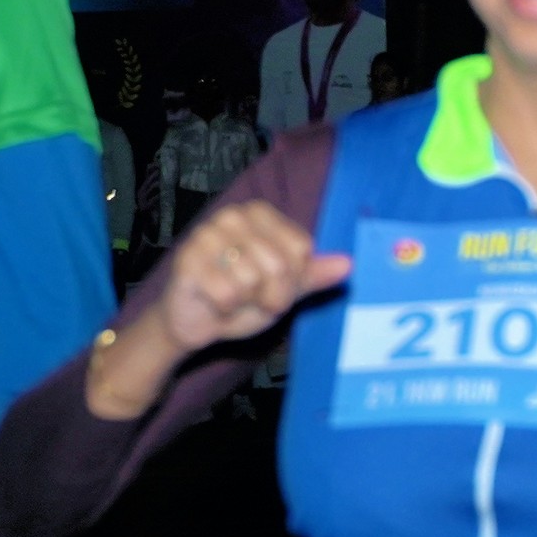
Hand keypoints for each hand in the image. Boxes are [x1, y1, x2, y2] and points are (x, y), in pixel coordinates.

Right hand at [88, 202, 350, 418]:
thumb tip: (348, 264)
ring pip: (251, 278)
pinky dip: (225, 308)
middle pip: (279, 265)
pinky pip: (226, 292)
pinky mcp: (187, 259)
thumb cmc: (241, 300)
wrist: (195, 322)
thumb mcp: (284, 289)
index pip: (300, 249)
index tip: (273, 287)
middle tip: (250, 299)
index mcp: (260, 214)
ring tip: (231, 299)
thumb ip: (312, 275)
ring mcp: (207, 234)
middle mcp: (233, 215)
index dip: (292, 281)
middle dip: (270, 296)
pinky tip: (213, 302)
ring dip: (245, 303)